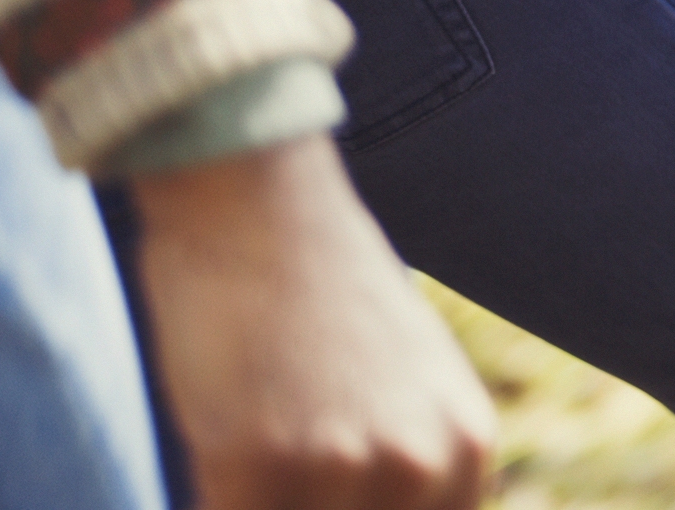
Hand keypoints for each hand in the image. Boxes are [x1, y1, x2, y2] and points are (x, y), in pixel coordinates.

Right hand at [128, 133, 494, 507]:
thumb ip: (413, 458)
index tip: (322, 490)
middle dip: (300, 504)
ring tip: (246, 446)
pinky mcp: (257, 467)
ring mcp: (341, 469)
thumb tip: (386, 505)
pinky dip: (209, 495)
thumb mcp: (411, 378)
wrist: (252, 196)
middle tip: (282, 465)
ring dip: (258, 497)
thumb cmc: (316, 284)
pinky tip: (212, 452)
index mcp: (465, 450)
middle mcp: (419, 467)